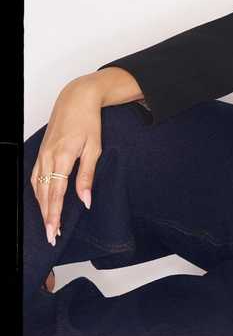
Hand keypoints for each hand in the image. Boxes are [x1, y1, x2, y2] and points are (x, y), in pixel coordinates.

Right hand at [29, 76, 104, 244]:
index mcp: (63, 156)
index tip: (54, 231)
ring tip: (48, 224)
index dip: (54, 215)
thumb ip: (87, 175)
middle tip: (51, 236)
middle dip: (47, 217)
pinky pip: (36, 177)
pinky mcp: (42, 151)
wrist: (76, 98)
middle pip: (44, 194)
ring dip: (42, 207)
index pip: (56, 194)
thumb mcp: (94, 148)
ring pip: (37, 187)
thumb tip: (85, 200)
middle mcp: (48, 157)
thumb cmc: (89, 121)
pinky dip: (38, 193)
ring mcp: (42, 154)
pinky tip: (43, 202)